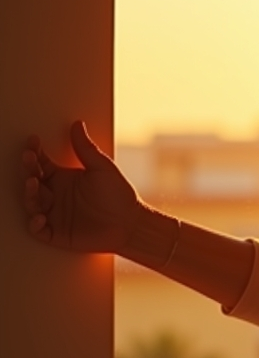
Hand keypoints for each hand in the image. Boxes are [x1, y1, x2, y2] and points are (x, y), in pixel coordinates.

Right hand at [19, 120, 144, 253]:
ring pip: (31, 203)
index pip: (41, 163)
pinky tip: (40, 216)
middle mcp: (55, 195)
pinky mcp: (56, 233)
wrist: (131, 224)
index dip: (34, 152)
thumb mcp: (102, 168)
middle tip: (29, 159)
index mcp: (63, 178)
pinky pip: (37, 229)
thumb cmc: (119, 196)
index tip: (33, 141)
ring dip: (29, 193)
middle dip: (27, 169)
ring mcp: (54, 214)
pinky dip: (35, 224)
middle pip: (31, 180)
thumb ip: (86, 148)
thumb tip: (77, 124)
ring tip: (32, 184)